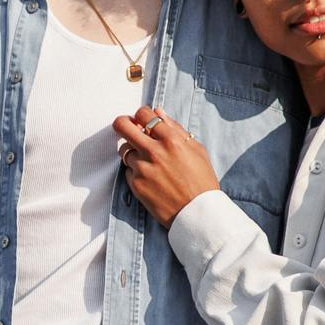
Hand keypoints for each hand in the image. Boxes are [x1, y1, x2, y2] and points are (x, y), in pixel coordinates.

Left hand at [115, 107, 221, 226]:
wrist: (197, 213)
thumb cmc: (201, 180)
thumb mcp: (196, 150)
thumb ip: (176, 128)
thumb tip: (158, 112)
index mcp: (171, 140)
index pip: (143, 113)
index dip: (141, 114)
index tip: (142, 120)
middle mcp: (154, 151)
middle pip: (122, 126)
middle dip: (123, 123)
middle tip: (127, 128)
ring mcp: (142, 168)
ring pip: (124, 149)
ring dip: (132, 151)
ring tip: (147, 160)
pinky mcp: (135, 184)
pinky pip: (128, 170)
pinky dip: (135, 170)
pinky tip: (150, 177)